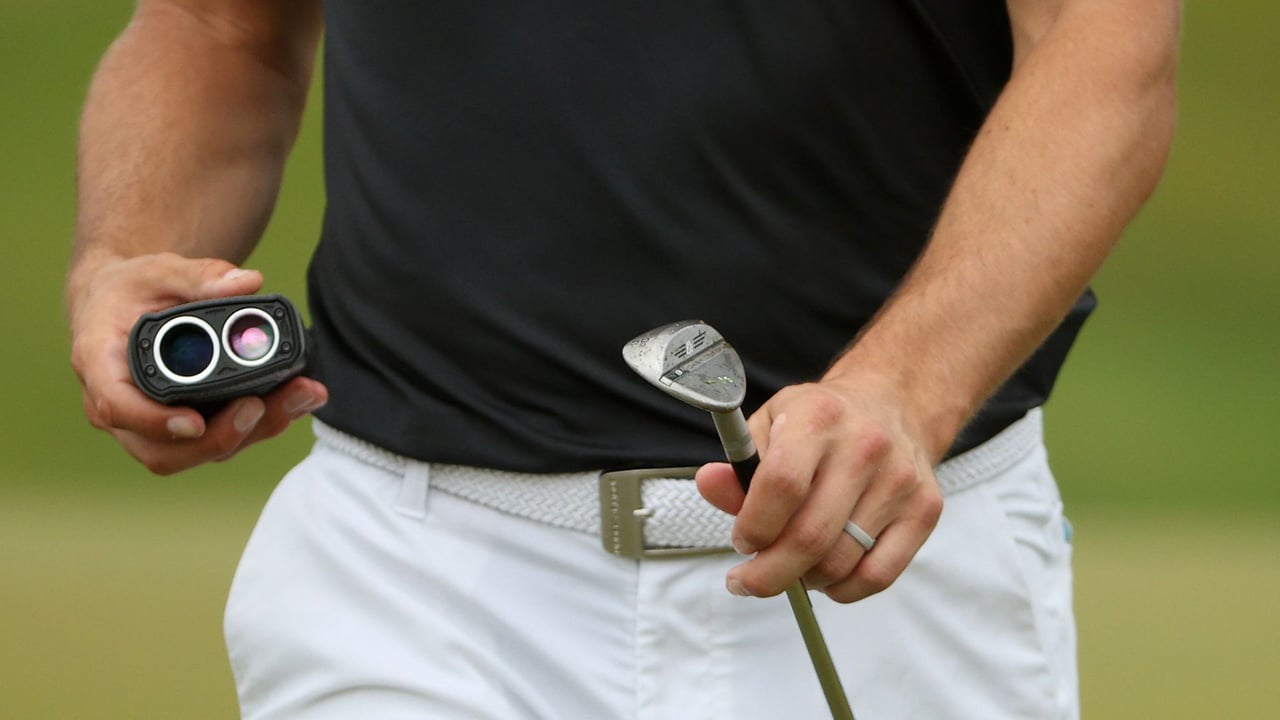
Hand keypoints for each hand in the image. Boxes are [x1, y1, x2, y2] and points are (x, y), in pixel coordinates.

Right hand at [67, 251, 328, 473]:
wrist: (123, 304)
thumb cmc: (132, 289)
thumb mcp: (159, 271)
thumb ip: (200, 275)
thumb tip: (247, 283)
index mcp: (102, 365)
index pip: (117, 406)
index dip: (154, 421)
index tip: (195, 422)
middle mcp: (120, 407)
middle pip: (162, 449)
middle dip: (220, 436)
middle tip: (264, 405)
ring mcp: (150, 425)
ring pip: (195, 452)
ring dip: (252, 433)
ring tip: (298, 397)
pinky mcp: (183, 428)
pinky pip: (217, 440)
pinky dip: (259, 426)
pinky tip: (296, 400)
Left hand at [695, 376, 942, 602]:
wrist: (891, 405)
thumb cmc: (819, 422)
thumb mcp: (770, 424)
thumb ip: (739, 464)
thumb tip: (710, 485)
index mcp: (818, 418)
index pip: (782, 484)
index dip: (754, 526)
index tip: (741, 542)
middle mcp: (865, 446)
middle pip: (810, 536)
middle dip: (768, 573)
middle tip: (746, 581)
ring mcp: (900, 480)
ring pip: (840, 563)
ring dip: (803, 580)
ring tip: (788, 568)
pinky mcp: (925, 510)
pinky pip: (878, 576)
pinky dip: (842, 590)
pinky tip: (823, 577)